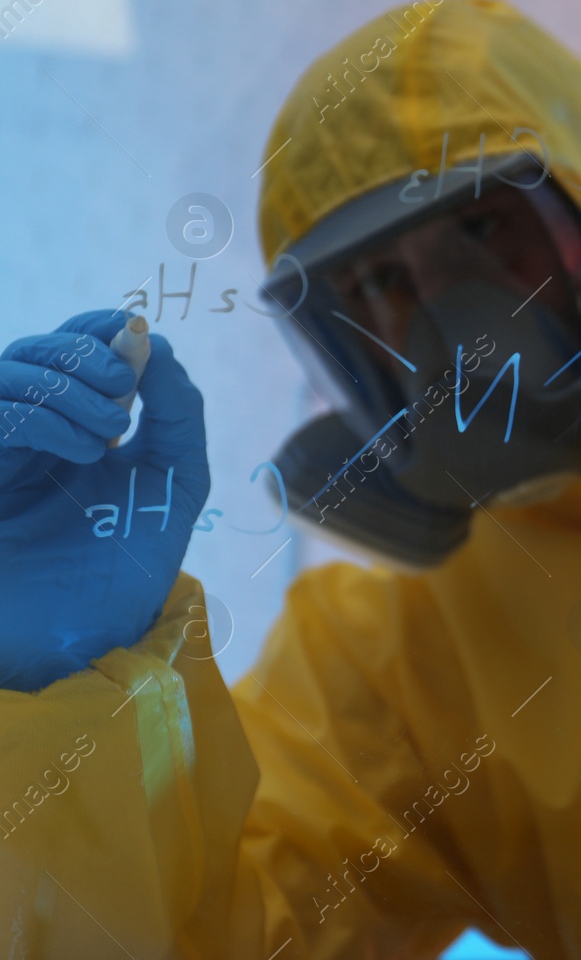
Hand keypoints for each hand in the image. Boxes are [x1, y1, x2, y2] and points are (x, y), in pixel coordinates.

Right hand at [0, 310, 209, 690]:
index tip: (131, 333)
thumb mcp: (175, 479)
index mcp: (72, 426)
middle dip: (84, 356)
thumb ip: (177, 410)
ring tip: (112, 432)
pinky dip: (44, 419)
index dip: (96, 329)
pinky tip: (85, 451)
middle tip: (126, 394)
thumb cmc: (130, 564)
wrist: (88, 638)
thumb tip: (152, 340)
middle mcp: (25, 434)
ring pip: (7, 372)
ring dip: (68, 387)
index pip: (69, 348)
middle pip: (32, 350)